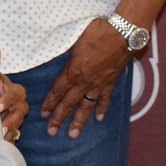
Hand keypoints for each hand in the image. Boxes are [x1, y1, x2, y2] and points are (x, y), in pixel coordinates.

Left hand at [0, 42, 26, 141]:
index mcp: (14, 91)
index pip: (15, 94)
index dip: (7, 99)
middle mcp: (19, 106)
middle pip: (20, 112)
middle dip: (11, 119)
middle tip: (1, 126)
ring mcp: (16, 120)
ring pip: (17, 126)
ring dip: (9, 132)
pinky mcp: (12, 133)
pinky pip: (12, 138)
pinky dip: (6, 141)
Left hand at [40, 18, 132, 138]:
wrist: (122, 34)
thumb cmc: (96, 32)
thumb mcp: (73, 38)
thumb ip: (64, 50)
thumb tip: (54, 49)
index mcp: (73, 71)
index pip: (57, 90)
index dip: (49, 103)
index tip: (43, 114)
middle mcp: (84, 81)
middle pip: (68, 103)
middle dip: (59, 118)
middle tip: (51, 132)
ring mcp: (98, 83)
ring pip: (86, 106)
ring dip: (79, 120)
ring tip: (73, 134)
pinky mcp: (110, 81)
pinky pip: (104, 98)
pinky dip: (101, 109)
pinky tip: (98, 119)